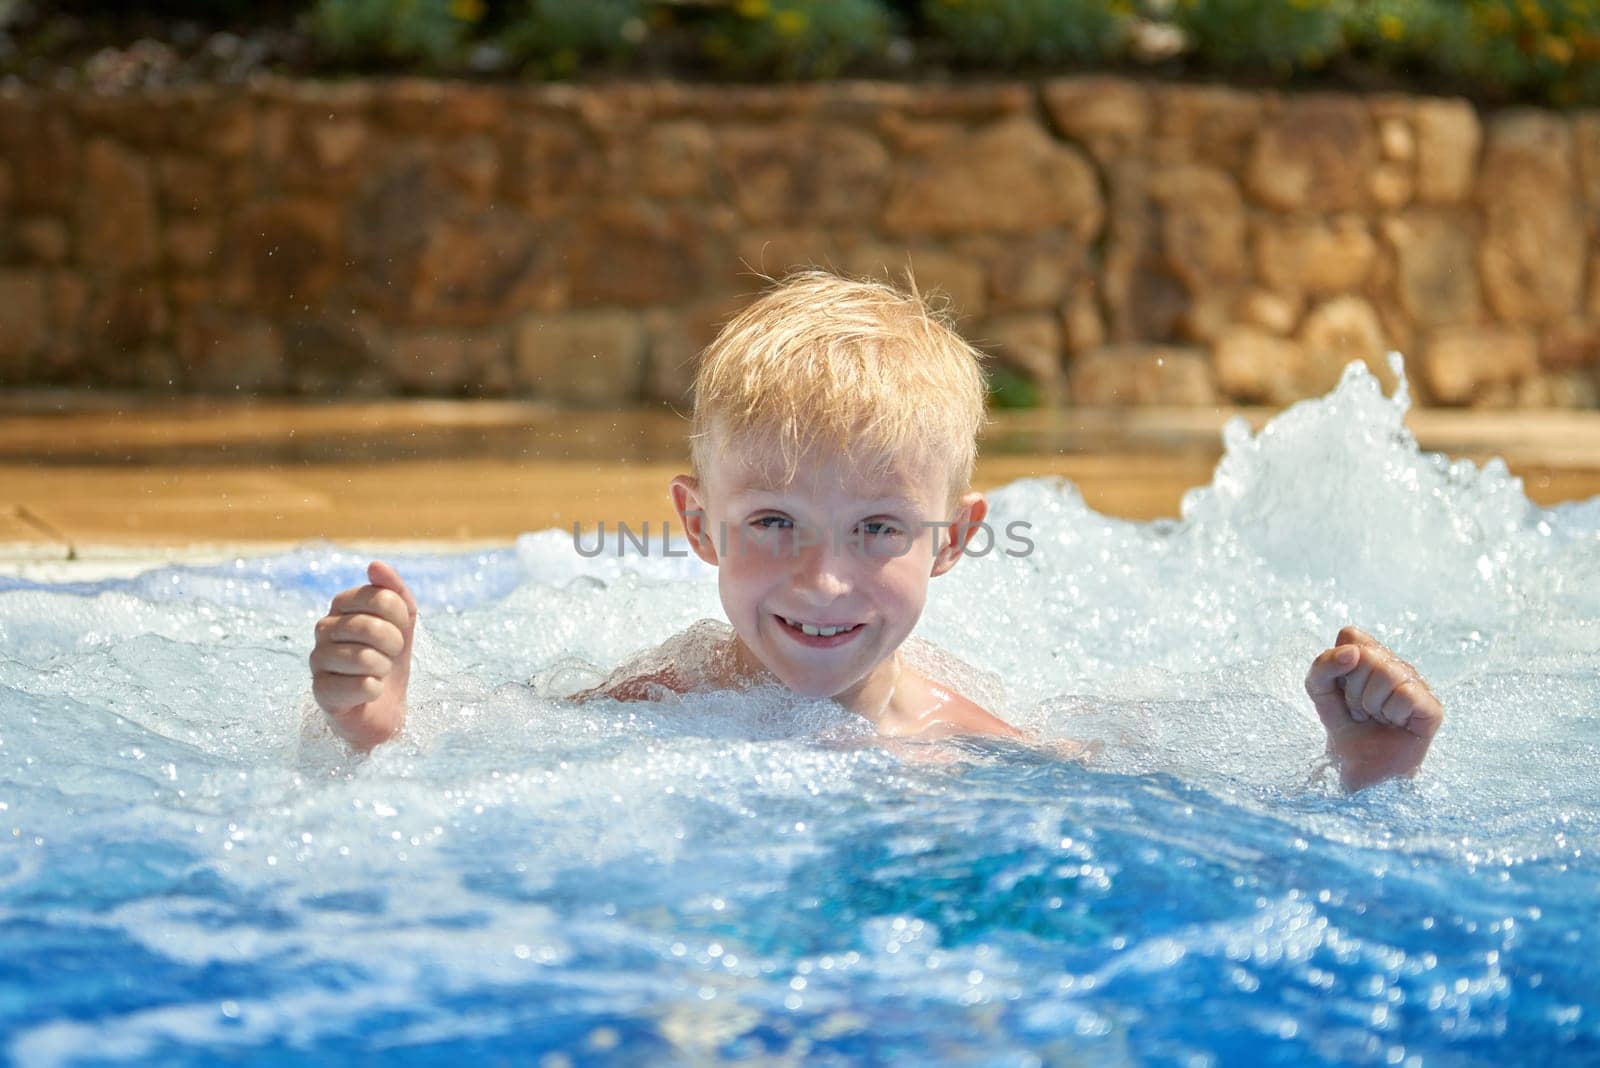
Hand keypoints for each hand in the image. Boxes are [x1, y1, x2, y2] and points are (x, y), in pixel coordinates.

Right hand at [309, 560, 416, 749]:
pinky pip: (361, 686)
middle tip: (392, 655)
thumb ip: (395, 592)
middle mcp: (323, 628)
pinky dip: (375, 690)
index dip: (400, 617)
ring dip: (383, 669)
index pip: (379, 597)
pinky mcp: (320, 691)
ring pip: (363, 658)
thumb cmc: (388, 658)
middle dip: (393, 644)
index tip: (400, 630)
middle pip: (369, 626)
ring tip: (378, 673)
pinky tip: (368, 692)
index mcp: (342, 605)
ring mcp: (317, 659)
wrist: (383, 706)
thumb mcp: (402, 623)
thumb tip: (374, 565)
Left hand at [1305, 625, 1443, 791]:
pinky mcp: (1433, 707)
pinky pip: (1406, 694)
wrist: (1360, 768)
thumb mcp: (1320, 693)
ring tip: (1377, 718)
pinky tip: (1395, 724)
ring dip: (1370, 703)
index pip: (1351, 636)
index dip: (1338, 665)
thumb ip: (1323, 667)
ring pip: (1386, 673)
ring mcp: (1417, 683)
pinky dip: (1392, 713)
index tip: (1342, 689)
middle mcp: (1396, 665)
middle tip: (1360, 710)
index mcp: (1371, 655)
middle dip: (1352, 689)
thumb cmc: (1345, 728)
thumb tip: (1352, 652)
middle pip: (1366, 654)